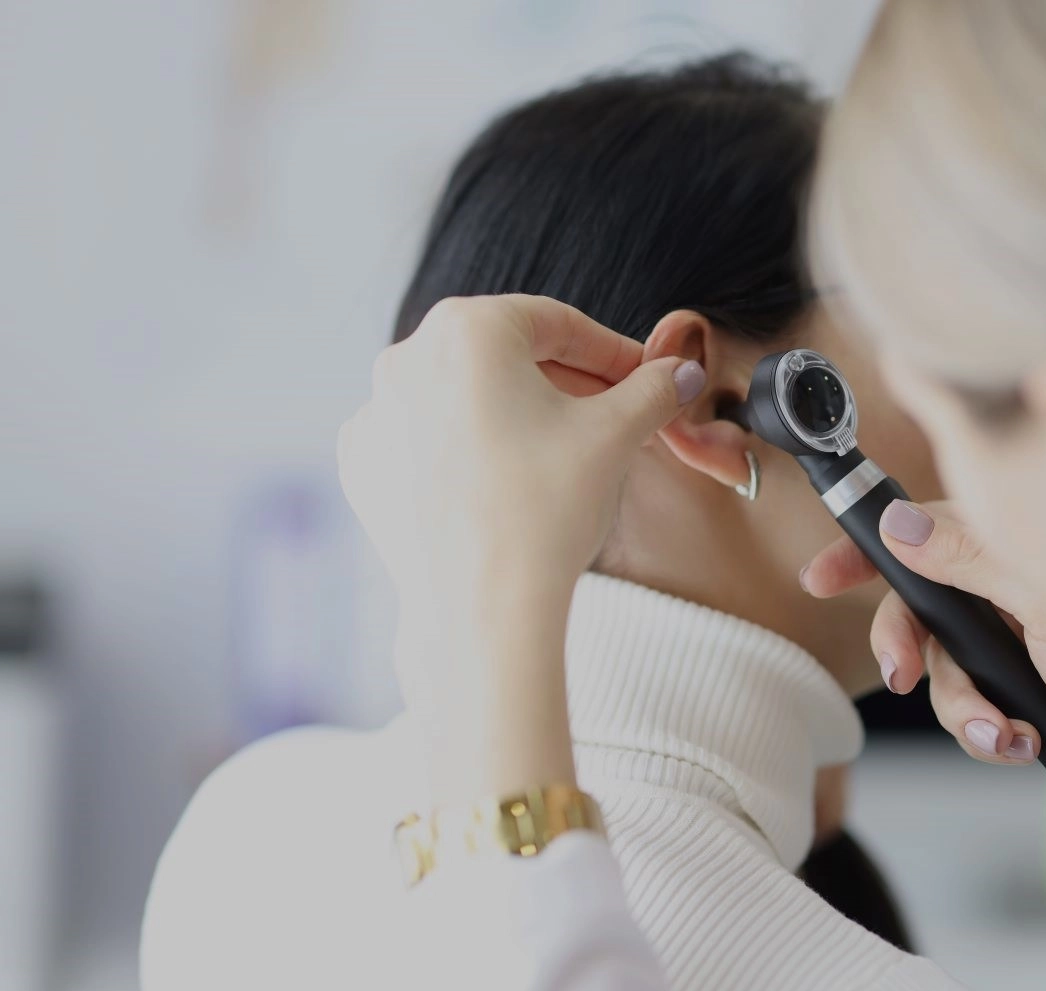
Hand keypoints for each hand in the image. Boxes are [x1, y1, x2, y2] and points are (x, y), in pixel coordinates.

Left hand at [338, 295, 703, 800]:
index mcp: (465, 329)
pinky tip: (510, 483)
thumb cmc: (546, 510)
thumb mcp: (618, 434)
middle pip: (507, 357)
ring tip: (566, 454)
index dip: (613, 352)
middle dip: (567, 382)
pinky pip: (427, 440)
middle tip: (615, 414)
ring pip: (466, 397)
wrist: (483, 611)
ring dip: (520, 414)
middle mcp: (405, 358)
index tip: (646, 378)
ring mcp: (375, 414)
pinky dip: (470, 450)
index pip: (557, 323)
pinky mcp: (364, 466)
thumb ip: (654, 389)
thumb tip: (680, 373)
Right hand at [802, 500, 1045, 872]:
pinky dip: (988, 733)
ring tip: (1006, 730)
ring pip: (938, 672)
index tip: (822, 574)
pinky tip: (1025, 742)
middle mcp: (1007, 593)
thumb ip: (972, 558)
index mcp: (1019, 551)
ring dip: (965, 708)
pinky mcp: (1010, 697)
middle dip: (906, 649)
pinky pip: (963, 713)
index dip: (868, 550)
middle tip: (900, 677)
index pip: (927, 533)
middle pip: (918, 610)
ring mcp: (1008, 647)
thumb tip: (899, 524)